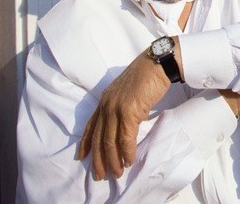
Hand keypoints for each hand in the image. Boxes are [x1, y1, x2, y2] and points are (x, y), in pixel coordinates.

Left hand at [76, 51, 170, 179]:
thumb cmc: (148, 76)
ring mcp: (116, 108)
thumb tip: (136, 122)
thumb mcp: (131, 93)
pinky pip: (125, 138)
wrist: (157, 63)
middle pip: (98, 137)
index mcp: (105, 99)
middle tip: (100, 174)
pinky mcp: (128, 111)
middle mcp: (106, 104)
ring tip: (117, 172)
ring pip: (109, 141)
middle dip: (98, 159)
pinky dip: (126, 152)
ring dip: (113, 160)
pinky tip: (128, 161)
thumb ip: (128, 108)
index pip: (91, 125)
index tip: (82, 156)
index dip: (85, 143)